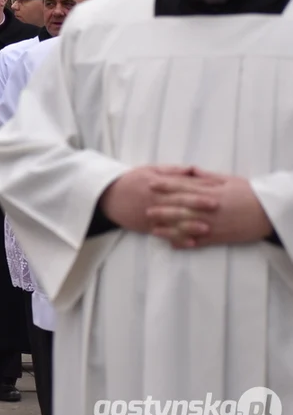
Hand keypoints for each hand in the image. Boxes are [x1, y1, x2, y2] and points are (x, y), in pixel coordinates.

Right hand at [99, 166, 217, 238]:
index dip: (199, 185)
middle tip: (216, 205)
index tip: (216, 186)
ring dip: (189, 224)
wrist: (108, 196)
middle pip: (178, 200)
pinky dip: (177, 238)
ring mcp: (151, 213)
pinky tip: (190, 243)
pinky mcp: (147, 226)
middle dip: (197, 203)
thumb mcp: (150, 170)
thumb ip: (172, 171)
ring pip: (172, 219)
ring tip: (206, 228)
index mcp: (158, 183)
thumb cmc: (131, 181)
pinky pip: (164, 233)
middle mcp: (156, 198)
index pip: (182, 183)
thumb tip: (193, 169)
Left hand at [149, 170, 274, 247]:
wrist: (269, 213)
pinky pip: (200, 242)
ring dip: (169, 229)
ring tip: (153, 230)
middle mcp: (209, 209)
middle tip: (145, 209)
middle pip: (182, 208)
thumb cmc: (249, 193)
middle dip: (162, 209)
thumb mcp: (229, 180)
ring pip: (187, 227)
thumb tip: (189, 169)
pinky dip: (185, 244)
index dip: (166, 186)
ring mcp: (213, 225)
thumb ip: (206, 176)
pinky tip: (172, 245)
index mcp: (211, 193)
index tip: (151, 184)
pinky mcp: (220, 237)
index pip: (184, 188)